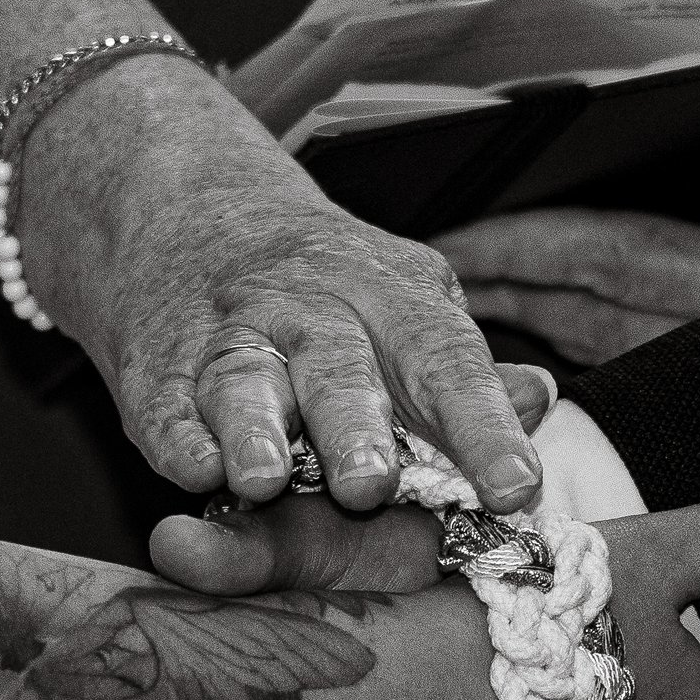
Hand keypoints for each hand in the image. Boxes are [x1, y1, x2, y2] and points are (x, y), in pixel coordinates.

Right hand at [30, 62, 553, 511]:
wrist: (189, 212)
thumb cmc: (324, 295)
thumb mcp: (405, 311)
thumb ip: (464, 374)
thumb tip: (540, 400)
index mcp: (391, 299)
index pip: (448, 361)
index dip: (485, 426)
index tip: (517, 487)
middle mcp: (312, 310)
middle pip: (338, 368)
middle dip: (353, 429)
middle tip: (370, 486)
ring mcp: (231, 335)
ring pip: (244, 379)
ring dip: (254, 430)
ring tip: (262, 480)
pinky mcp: (159, 366)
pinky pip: (166, 401)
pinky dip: (176, 436)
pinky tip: (190, 468)